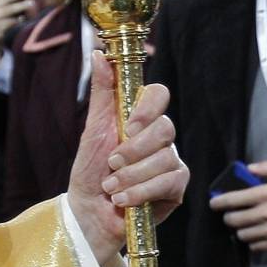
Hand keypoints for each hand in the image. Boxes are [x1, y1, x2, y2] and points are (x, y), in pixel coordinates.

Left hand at [67, 51, 187, 266]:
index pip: (159, 95)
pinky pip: (169, 181)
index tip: (127, 126)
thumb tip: (99, 53)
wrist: (89, 212)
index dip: (146, 109)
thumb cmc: (91, 171)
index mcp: (141, 118)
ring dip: (132, 176)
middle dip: (134, 150)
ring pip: (166, 157)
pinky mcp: (176, 188)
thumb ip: (102, 92)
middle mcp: (160, 138)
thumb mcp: (92, 130)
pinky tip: (124, 200)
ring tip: (112, 188)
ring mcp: (171, 162)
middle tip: (112, 164)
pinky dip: (142, 191)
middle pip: (165, 127)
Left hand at [210, 158, 266, 252]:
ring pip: (243, 233)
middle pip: (235, 219)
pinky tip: (259, 233)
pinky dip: (253, 240)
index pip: (236, 199)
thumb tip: (249, 168)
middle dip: (230, 217)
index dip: (221, 201)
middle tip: (232, 215)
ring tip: (246, 225)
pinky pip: (255, 245)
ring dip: (241, 229)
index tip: (214, 202)